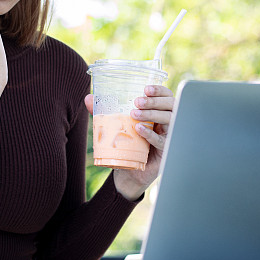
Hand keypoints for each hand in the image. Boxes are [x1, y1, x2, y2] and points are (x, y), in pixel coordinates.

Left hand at [84, 84, 174, 200]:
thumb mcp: (115, 126)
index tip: (145, 89)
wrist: (127, 171)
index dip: (159, 90)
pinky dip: (151, 134)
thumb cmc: (125, 144)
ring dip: (153, 114)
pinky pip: (162, 141)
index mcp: (158, 112)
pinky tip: (139, 129)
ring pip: (169, 120)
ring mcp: (168, 136)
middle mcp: (166, 122)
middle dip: (155, 101)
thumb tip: (88, 98)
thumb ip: (104, 112)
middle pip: (171, 106)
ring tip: (134, 114)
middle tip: (137, 101)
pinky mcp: (164, 151)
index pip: (166, 96)